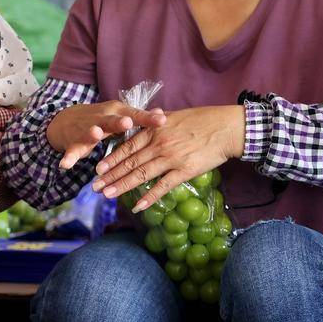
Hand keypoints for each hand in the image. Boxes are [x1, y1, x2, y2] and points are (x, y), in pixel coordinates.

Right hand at [46, 101, 167, 170]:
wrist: (66, 119)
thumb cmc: (103, 119)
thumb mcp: (121, 116)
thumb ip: (141, 118)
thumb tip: (164, 115)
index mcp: (117, 112)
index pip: (135, 114)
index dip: (148, 118)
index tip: (162, 120)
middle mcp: (102, 118)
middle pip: (112, 120)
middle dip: (119, 122)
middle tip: (127, 122)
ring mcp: (86, 129)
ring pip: (90, 132)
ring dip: (93, 133)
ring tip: (96, 134)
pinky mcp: (73, 142)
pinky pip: (71, 151)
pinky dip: (69, 157)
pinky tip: (66, 165)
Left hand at [90, 106, 245, 210]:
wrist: (227, 128)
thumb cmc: (205, 120)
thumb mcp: (177, 115)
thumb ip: (161, 119)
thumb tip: (152, 116)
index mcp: (155, 130)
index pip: (127, 146)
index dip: (112, 159)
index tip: (99, 168)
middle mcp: (159, 144)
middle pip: (130, 162)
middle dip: (110, 175)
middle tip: (95, 187)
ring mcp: (171, 158)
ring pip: (141, 174)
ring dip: (122, 186)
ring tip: (107, 195)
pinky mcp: (184, 170)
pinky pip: (163, 186)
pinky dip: (150, 197)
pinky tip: (138, 206)